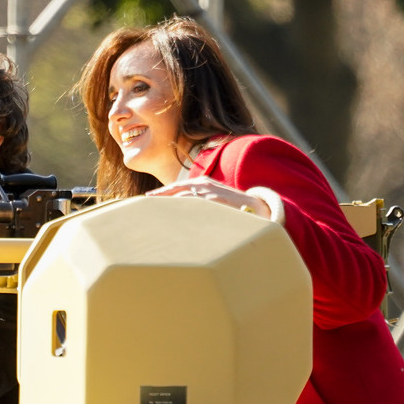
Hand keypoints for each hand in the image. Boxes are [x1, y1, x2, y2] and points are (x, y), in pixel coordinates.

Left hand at [147, 177, 270, 218]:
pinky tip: (175, 221)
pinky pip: (195, 207)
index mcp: (202, 183)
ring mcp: (210, 194)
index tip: (147, 200)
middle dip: (160, 200)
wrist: (259, 207)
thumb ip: (197, 202)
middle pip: (175, 191)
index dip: (161, 193)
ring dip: (169, 208)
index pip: (176, 187)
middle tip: (145, 209)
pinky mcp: (216, 203)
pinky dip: (183, 212)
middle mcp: (204, 185)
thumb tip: (179, 211)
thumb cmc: (232, 206)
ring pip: (183, 199)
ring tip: (155, 217)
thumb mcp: (212, 200)